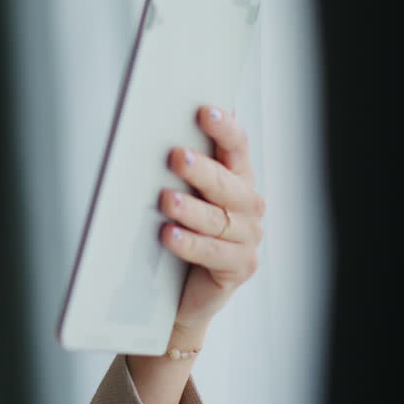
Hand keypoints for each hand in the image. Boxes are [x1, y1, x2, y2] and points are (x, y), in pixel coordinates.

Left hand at [158, 106, 264, 342]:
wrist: (179, 292)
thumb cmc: (176, 231)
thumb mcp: (180, 194)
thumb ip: (179, 167)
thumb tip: (155, 127)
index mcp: (237, 177)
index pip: (237, 147)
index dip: (224, 129)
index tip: (204, 111)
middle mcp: (249, 205)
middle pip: (227, 183)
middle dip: (201, 169)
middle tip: (175, 156)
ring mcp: (248, 238)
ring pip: (219, 219)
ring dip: (191, 209)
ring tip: (166, 199)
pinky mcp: (240, 267)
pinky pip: (214, 254)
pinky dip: (190, 244)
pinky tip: (168, 235)